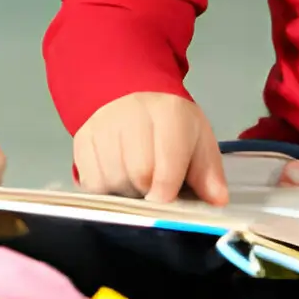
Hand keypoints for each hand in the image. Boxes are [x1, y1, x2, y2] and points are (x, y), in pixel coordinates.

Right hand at [71, 93, 229, 205]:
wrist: (130, 93)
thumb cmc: (171, 123)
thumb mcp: (198, 140)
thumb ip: (208, 172)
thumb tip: (217, 201)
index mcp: (169, 114)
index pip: (165, 165)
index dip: (166, 192)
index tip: (167, 204)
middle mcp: (131, 117)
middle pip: (137, 176)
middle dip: (148, 192)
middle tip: (154, 189)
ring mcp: (102, 128)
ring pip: (111, 182)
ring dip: (126, 192)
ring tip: (135, 181)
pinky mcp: (81, 141)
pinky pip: (91, 183)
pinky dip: (105, 190)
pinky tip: (117, 178)